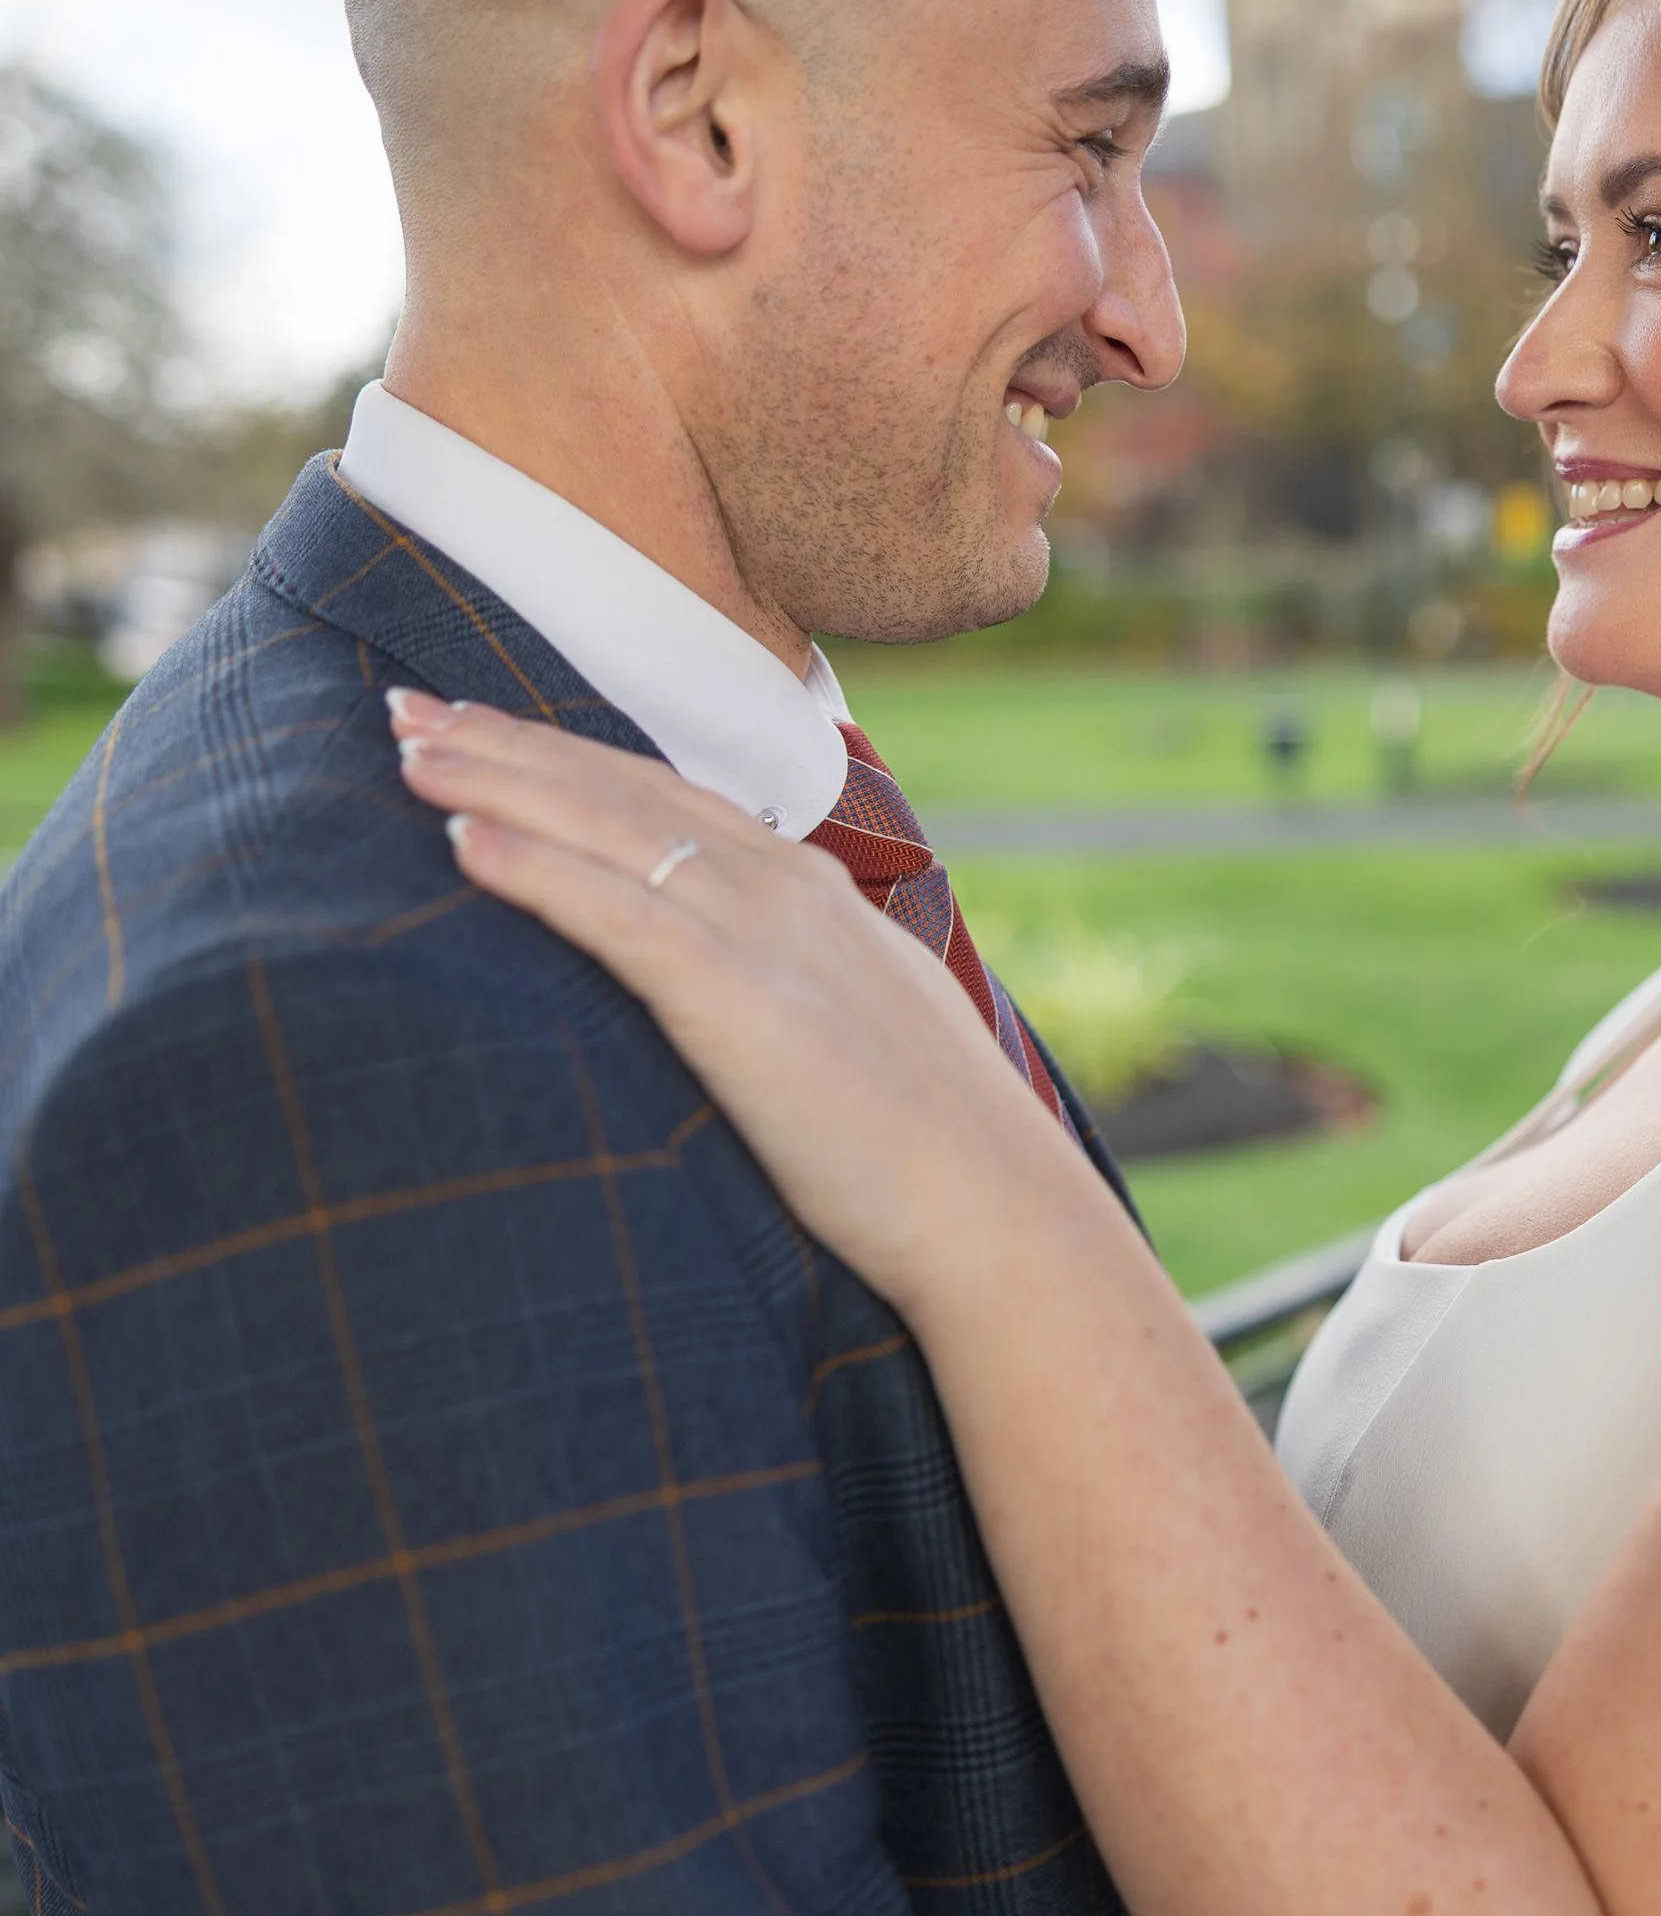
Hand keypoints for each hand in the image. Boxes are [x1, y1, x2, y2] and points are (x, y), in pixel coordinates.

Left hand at [387, 693, 1097, 1312]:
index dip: (567, 758)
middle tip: (406, 704)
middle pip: (622, 790)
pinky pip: (616, 914)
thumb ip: (794, 998)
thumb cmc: (933, 1157)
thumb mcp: (860, 1039)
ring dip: (498, 782)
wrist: (999, 1212)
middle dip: (509, 742)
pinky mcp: (737, 1000)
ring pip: (608, 829)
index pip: (666, 798)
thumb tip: (748, 1013)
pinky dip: (536, 868)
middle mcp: (783, 889)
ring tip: (408, 748)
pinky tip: (460, 841)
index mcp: (811, 896)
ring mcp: (763, 936)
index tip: (482, 730)